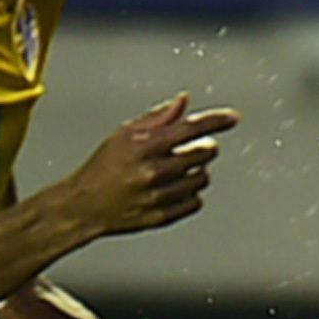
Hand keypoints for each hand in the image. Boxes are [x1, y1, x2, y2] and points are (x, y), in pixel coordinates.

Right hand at [63, 91, 238, 236]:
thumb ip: (159, 118)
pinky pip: (196, 201)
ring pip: (203, 178)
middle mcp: (154, 171)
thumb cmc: (105, 165)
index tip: (233, 118)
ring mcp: (159, 196)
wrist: (85, 205)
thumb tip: (185, 101)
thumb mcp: (126, 134)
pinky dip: (191, 193)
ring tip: (179, 170)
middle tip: (192, 148)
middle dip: (204, 147)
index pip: (190, 128)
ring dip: (197, 171)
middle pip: (204, 153)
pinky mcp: (163, 216)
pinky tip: (176, 188)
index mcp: (145, 146)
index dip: (216, 120)